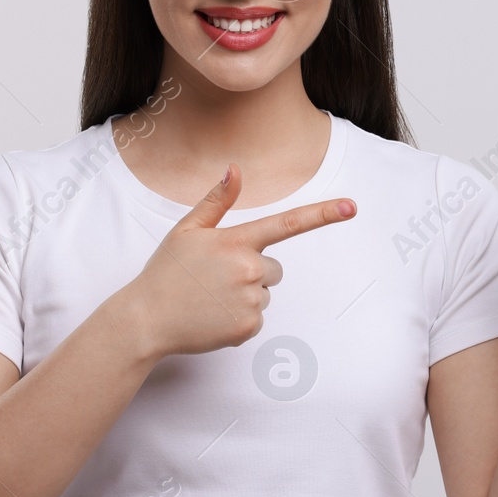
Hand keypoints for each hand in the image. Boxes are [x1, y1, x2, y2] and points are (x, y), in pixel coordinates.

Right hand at [122, 164, 356, 359]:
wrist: (146, 320)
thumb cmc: (166, 272)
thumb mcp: (186, 230)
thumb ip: (216, 201)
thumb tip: (235, 169)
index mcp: (236, 242)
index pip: (287, 224)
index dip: (323, 214)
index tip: (352, 207)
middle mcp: (249, 270)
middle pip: (274, 267)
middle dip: (252, 271)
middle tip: (216, 278)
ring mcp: (250, 300)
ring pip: (265, 292)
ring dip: (244, 294)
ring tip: (211, 298)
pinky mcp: (248, 327)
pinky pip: (257, 316)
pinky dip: (239, 317)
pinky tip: (213, 315)